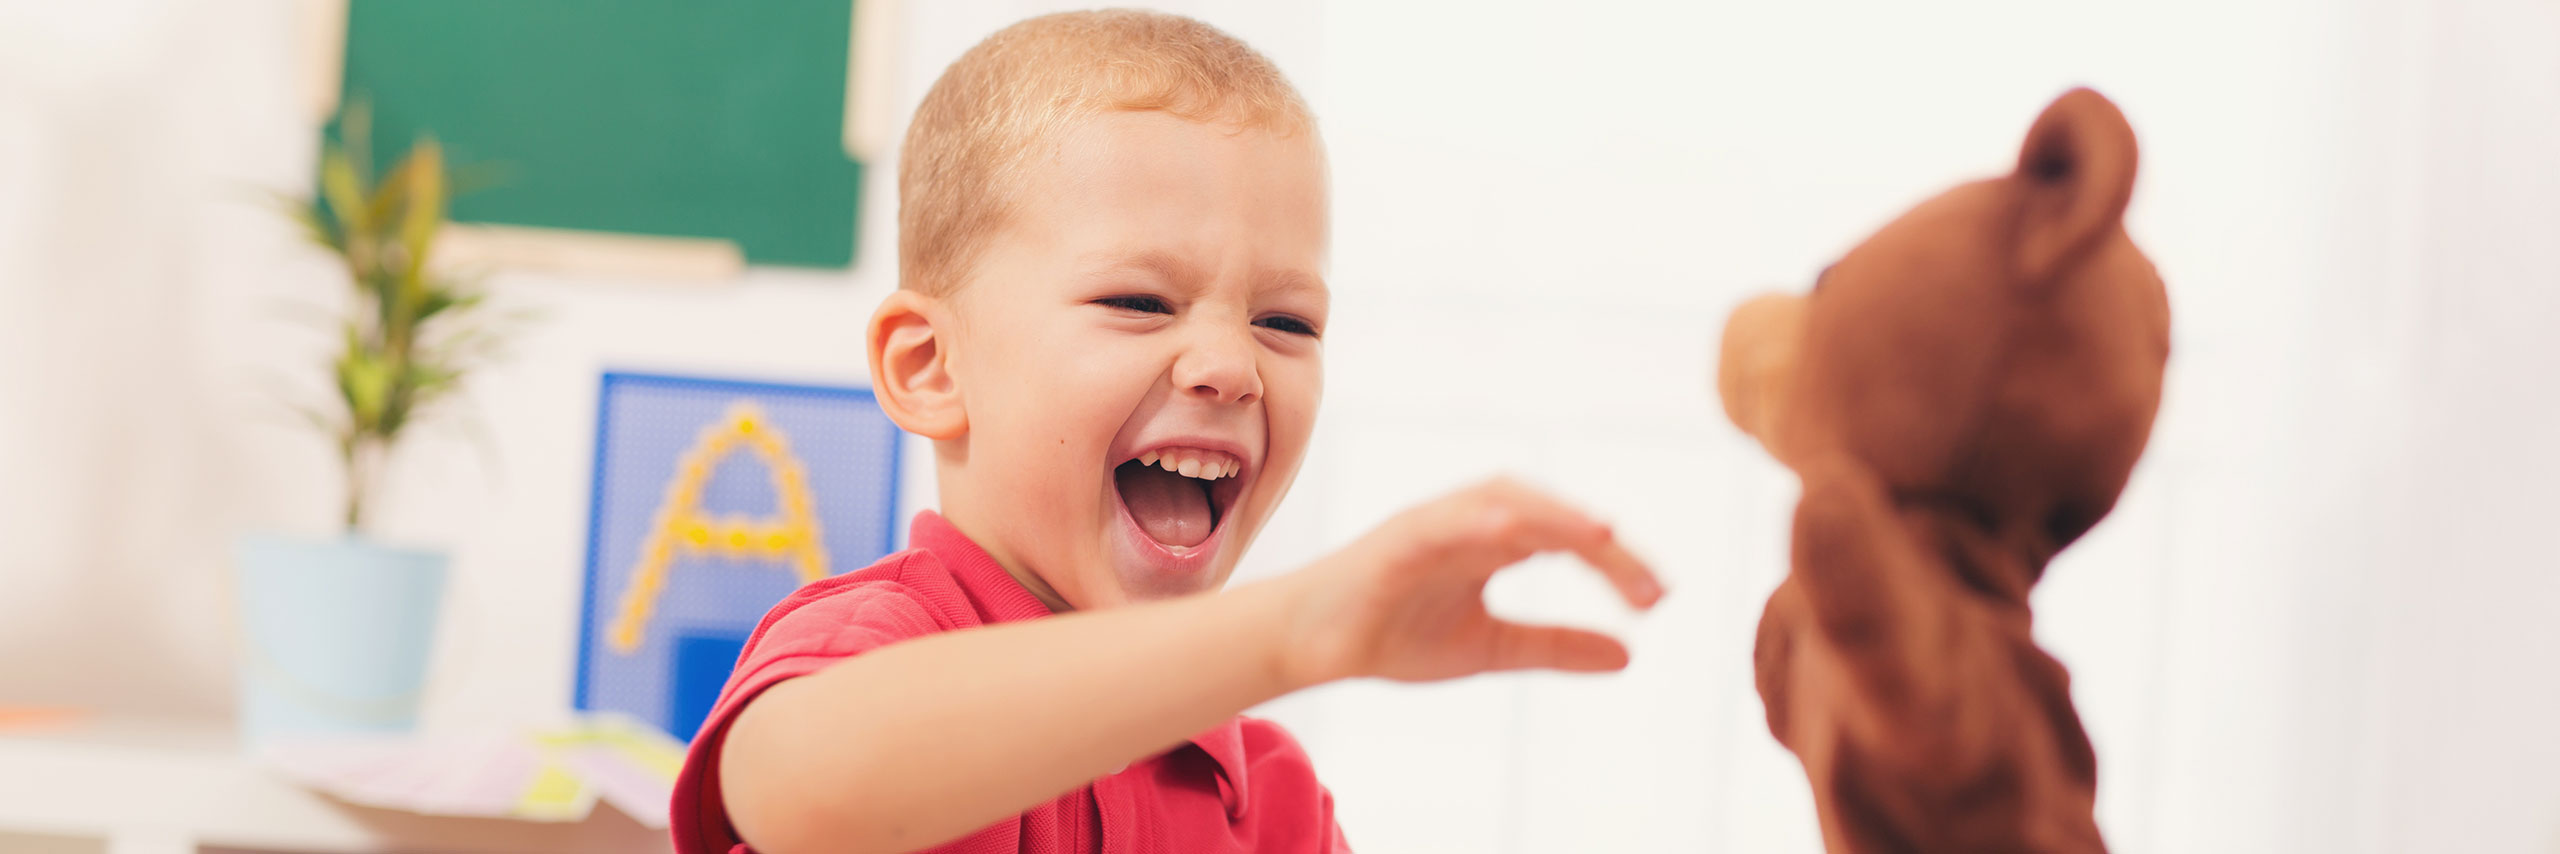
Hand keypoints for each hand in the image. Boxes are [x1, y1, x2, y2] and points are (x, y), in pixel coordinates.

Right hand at [1276, 478, 1664, 686]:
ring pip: (1505, 503)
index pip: (1571, 541)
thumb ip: (1555, 645)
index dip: (1617, 566)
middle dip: (1602, 547)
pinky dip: (1479, 519)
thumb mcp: (1492, 648)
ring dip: (1556, 516)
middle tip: (1649, 591)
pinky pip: (1443, 521)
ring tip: (1604, 537)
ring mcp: (1436, 524)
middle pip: (1551, 517)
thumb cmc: (1394, 634)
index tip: (1657, 602)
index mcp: (1498, 541)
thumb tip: (1630, 654)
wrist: (1314, 645)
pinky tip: (1515, 530)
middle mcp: (1473, 522)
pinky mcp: (1398, 539)